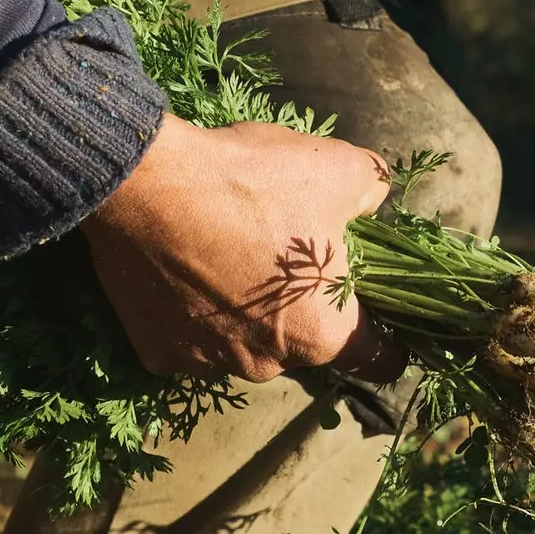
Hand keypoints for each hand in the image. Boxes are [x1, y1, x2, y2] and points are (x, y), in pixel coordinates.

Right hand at [81, 113, 403, 384]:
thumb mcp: (335, 168)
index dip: (389, 338)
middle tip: (279, 253)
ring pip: (243, 343)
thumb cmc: (249, 181)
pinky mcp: (158, 354)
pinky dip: (189, 313)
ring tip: (222, 254)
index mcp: (323, 334)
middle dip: (300, 307)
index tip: (378, 316)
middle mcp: (269, 365)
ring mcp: (208, 363)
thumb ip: (372, 190)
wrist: (145, 183)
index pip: (379, 360)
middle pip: (302, 344)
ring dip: (242, 312)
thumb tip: (376, 199)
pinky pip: (188, 339)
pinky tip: (181, 270)